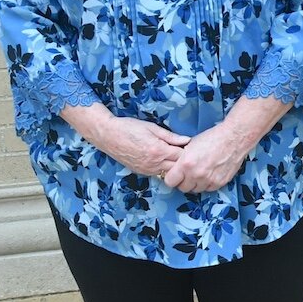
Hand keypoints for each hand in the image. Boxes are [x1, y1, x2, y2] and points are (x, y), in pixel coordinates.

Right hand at [64, 107, 189, 179]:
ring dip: (175, 167)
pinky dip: (165, 169)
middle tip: (190, 155)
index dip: (189, 152)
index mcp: (159, 151)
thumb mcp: (152, 128)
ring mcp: (147, 170)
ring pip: (169, 173)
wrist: (107, 135)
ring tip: (179, 159)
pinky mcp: (141, 172)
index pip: (182, 156)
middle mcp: (154, 164)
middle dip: (184, 162)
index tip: (195, 148)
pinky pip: (158, 174)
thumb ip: (171, 136)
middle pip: (177, 168)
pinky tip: (167, 162)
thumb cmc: (129, 127)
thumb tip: (188, 140)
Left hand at [163, 94, 291, 192]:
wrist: (233, 138)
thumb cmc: (212, 138)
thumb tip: (175, 167)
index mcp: (185, 164)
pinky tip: (210, 174)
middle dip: (184, 182)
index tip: (175, 175)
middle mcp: (196, 174)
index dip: (172, 178)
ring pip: (196, 190)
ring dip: (196, 183)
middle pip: (183, 188)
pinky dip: (207, 183)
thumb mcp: (190, 145)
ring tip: (200, 173)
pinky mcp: (220, 182)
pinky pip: (208, 189)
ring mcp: (208, 180)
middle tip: (188, 174)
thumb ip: (181, 160)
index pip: (170, 182)